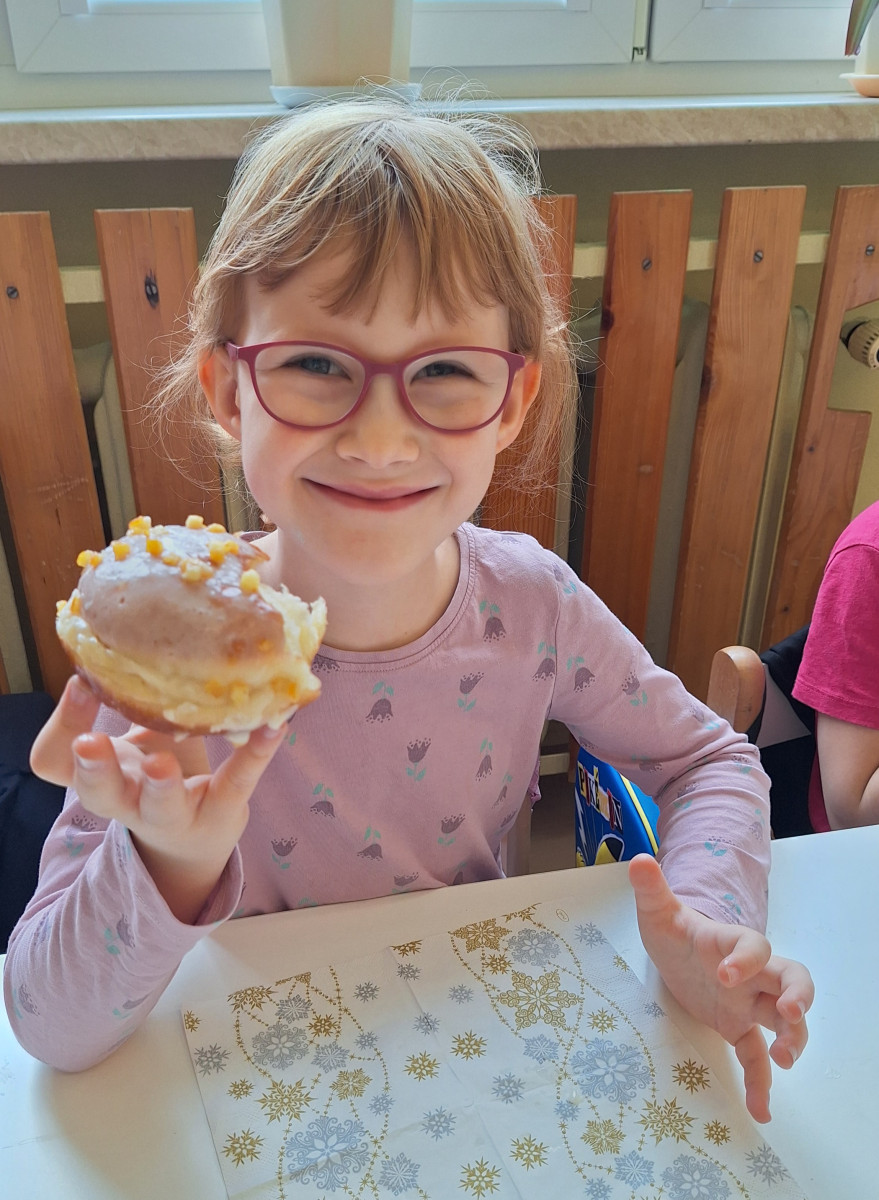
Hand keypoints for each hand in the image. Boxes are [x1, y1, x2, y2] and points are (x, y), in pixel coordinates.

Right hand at [31, 675, 285, 922]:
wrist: (193, 842)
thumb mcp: (132, 745)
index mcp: (101, 776)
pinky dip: (256, 754)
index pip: (54, 761)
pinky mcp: (222, 811)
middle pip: (98, 794)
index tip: (80, 682)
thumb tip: (139, 631)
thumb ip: (132, 705)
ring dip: (161, 783)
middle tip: (89, 743)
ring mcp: (175, 813)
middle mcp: (129, 801)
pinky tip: (274, 727)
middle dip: (93, 768)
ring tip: (164, 761)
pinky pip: (236, 783)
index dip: (61, 726)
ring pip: (161, 805)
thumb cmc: (152, 780)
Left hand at [628, 854, 812, 1123]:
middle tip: (789, 1015)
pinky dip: (762, 1082)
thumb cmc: (672, 929)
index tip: (726, 975)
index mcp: (731, 942)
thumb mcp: (657, 912)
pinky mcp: (739, 1027)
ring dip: (794, 1038)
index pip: (754, 945)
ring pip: (787, 1019)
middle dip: (798, 996)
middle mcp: (750, 972)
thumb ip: (651, 889)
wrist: (675, 951)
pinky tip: (760, 1110)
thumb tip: (638, 861)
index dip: (747, 959)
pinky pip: (758, 1056)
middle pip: (792, 978)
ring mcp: (749, 1002)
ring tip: (784, 1061)